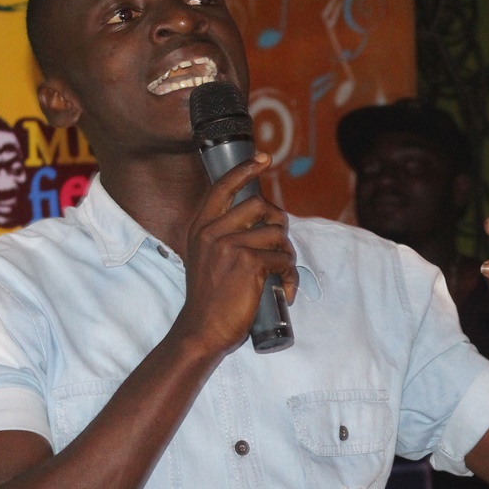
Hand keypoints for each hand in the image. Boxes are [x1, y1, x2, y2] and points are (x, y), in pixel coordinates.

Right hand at [170, 153, 297, 354]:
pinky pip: (283, 259)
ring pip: (276, 234)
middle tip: (279, 244)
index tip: (263, 158)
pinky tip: (283, 291)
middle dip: (277, 222)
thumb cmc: (209, 299)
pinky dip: (289, 276)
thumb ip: (223, 237)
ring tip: (280, 276)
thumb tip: (262, 221)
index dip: (244, 169)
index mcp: (199, 228)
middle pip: (258, 206)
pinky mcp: (249, 263)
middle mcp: (212, 231)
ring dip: (286, 255)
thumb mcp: (205, 258)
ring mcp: (230, 245)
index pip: (222, 187)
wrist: (202, 330)